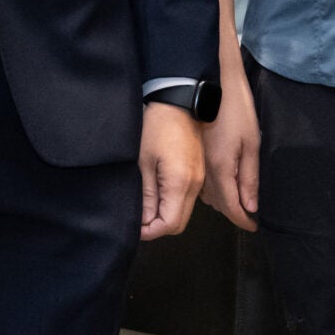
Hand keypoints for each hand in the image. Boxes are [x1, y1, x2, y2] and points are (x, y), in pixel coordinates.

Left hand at [138, 103, 204, 240]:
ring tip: (146, 205)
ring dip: (166, 215)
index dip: (150, 231)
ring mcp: (200, 178)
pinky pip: (188, 198)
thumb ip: (147, 196)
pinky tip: (158, 193)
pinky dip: (173, 203)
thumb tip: (144, 221)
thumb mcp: (143, 163)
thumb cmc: (156, 128)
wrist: (178, 103)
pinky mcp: (199, 172)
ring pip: (185, 212)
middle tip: (138, 218)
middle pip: (180, 223)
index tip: (134, 226)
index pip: (170, 224)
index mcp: (180, 183)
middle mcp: (195, 184)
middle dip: (158, 227)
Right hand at [201, 38, 259, 230]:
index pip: (231, 207)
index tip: (254, 227)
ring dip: (224, 202)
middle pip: (219, 204)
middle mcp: (204, 173)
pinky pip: (203, 184)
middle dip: (234, 213)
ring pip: (209, 196)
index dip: (243, 220)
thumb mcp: (251, 143)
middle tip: (251, 216)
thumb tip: (250, 206)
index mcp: (221, 170)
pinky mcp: (194, 158)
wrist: (208, 86)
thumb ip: (249, 177)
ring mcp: (196, 166)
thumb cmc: (236, 111)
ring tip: (241, 203)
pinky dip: (215, 190)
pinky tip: (226, 185)